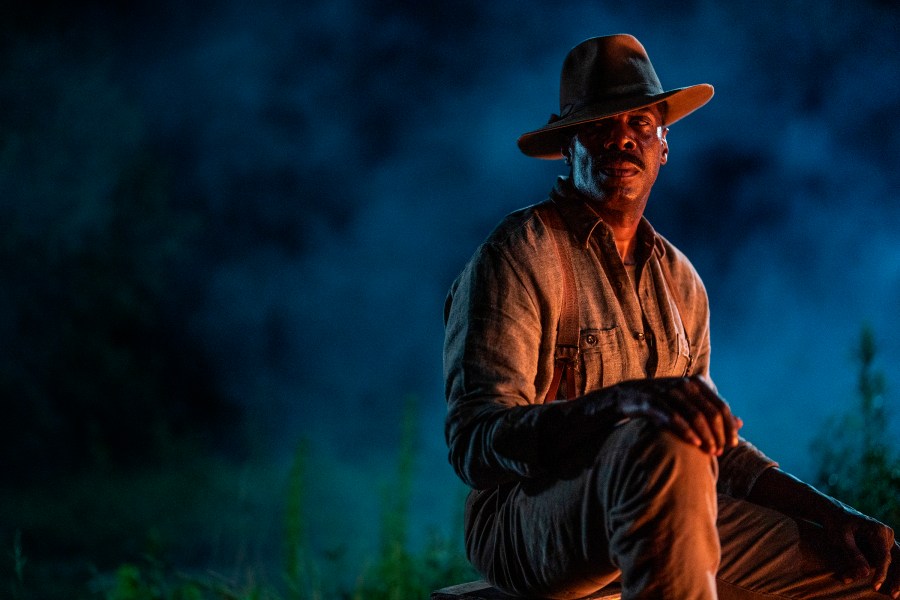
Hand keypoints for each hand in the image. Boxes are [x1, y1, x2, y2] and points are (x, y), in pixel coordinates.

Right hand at [601, 376, 742, 454]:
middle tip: (719, 452)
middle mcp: (685, 384)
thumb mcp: (690, 404)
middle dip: (718, 434)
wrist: (629, 396)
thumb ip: (713, 411)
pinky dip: (687, 431)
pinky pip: (674, 417)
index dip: (729, 426)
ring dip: (705, 436)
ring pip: (695, 415)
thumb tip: (740, 423)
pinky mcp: (653, 400)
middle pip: (710, 412)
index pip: (720, 406)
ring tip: (709, 452)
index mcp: (697, 383)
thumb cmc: (664, 402)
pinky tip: (694, 444)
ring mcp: (668, 391)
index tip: (732, 444)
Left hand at [821, 504, 899, 595]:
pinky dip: (883, 571)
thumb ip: (853, 554)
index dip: (881, 573)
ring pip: (892, 562)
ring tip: (888, 592)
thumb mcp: (841, 536)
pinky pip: (886, 560)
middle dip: (897, 578)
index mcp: (878, 530)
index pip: (884, 556)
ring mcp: (887, 541)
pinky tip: (880, 583)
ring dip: (889, 576)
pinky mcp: (883, 546)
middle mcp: (887, 535)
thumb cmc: (836, 523)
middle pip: (897, 560)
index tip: (875, 586)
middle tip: (894, 595)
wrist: (834, 512)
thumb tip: (865, 573)